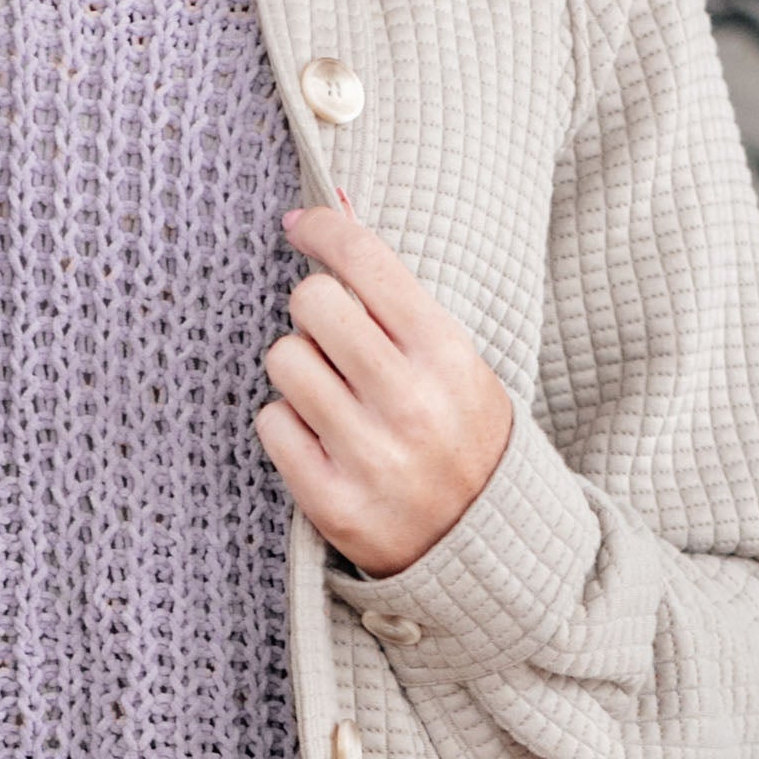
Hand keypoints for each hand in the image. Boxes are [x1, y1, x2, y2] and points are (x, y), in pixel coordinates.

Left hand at [260, 204, 513, 577]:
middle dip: (314, 309)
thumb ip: (397, 301)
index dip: (323, 229)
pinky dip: (287, 423)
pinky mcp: (332, 502)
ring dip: (299, 368)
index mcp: (447, 356)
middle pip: (312, 302)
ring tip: (333, 396)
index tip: (302, 226)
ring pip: (284, 359)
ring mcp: (368, 456)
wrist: (487, 548)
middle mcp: (409, 403)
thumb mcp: (456, 362)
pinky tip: (321, 438)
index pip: (366, 260)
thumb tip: (329, 211)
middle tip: (334, 338)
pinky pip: (271, 422)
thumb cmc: (462, 436)